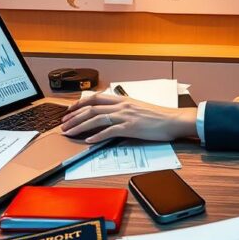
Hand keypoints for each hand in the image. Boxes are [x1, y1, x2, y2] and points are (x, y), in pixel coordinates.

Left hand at [61, 93, 197, 142]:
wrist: (174, 120)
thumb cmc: (159, 116)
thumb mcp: (138, 108)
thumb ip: (123, 110)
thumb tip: (111, 117)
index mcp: (122, 100)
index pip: (95, 98)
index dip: (79, 104)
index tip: (69, 110)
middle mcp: (121, 106)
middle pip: (91, 108)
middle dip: (74, 117)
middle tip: (64, 124)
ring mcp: (125, 116)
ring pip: (96, 119)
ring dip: (80, 126)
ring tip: (70, 133)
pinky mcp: (131, 127)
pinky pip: (109, 131)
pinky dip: (97, 136)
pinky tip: (88, 141)